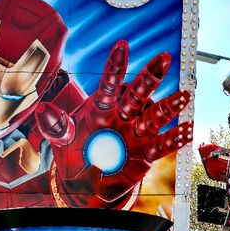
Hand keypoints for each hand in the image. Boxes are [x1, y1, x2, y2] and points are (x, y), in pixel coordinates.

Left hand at [36, 40, 191, 206]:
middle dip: (150, 77)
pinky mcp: (144, 155)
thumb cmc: (74, 156)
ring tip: (183, 96)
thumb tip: (42, 110)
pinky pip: (161, 146)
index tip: (122, 45)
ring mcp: (134, 136)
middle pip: (137, 95)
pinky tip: (187, 130)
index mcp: (100, 111)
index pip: (108, 86)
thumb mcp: (62, 141)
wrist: (85, 185)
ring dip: (168, 107)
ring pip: (153, 118)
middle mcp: (121, 118)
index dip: (115, 67)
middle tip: (164, 58)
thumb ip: (56, 126)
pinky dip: (174, 139)